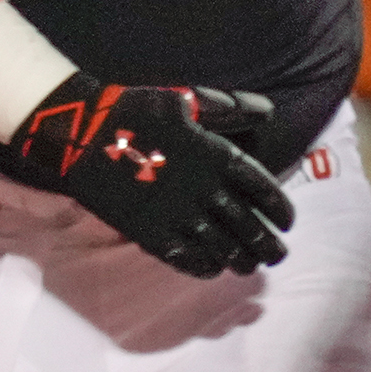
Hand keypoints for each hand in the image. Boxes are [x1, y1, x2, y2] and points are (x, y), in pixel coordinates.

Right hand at [10, 76, 293, 278]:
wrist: (81, 134)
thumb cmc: (135, 113)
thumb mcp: (187, 101)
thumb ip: (230, 109)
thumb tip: (267, 111)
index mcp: (216, 156)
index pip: (262, 188)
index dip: (279, 209)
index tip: (289, 224)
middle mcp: (203, 188)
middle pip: (245, 224)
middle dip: (265, 243)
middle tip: (279, 257)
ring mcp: (175, 212)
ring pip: (218, 244)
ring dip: (238, 258)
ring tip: (250, 267)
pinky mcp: (147, 230)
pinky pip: (182, 255)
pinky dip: (201, 265)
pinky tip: (212, 270)